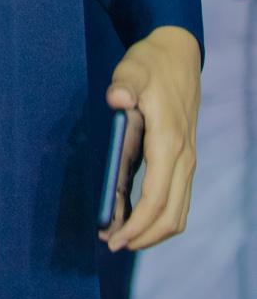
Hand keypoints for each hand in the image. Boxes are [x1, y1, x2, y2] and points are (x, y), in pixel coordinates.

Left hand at [101, 26, 200, 251]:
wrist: (178, 54)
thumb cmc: (151, 63)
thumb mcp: (133, 68)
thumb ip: (125, 84)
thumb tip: (117, 99)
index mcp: (169, 141)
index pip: (156, 198)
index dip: (136, 224)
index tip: (113, 238)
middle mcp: (184, 157)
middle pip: (170, 215)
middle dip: (142, 236)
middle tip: (111, 244)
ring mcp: (187, 161)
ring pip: (178, 212)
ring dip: (152, 231)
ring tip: (120, 234)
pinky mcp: (184, 160)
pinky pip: (176, 199)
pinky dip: (158, 216)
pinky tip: (133, 215)